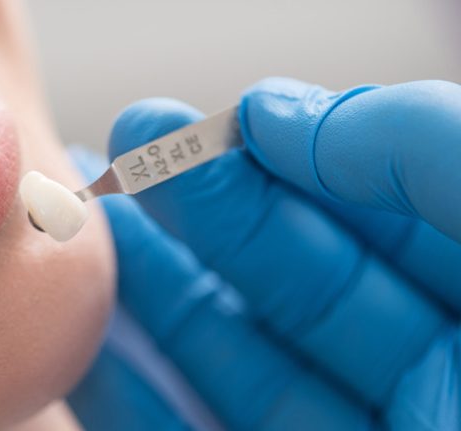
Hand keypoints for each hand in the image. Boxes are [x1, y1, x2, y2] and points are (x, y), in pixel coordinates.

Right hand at [68, 78, 460, 429]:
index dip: (289, 163)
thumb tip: (275, 112)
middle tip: (127, 154)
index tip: (212, 125)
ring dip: (156, 296)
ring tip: (96, 232)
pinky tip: (96, 348)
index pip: (380, 214)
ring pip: (239, 363)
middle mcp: (432, 378)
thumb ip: (419, 146)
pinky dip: (137, 403)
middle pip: (295, 282)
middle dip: (203, 212)